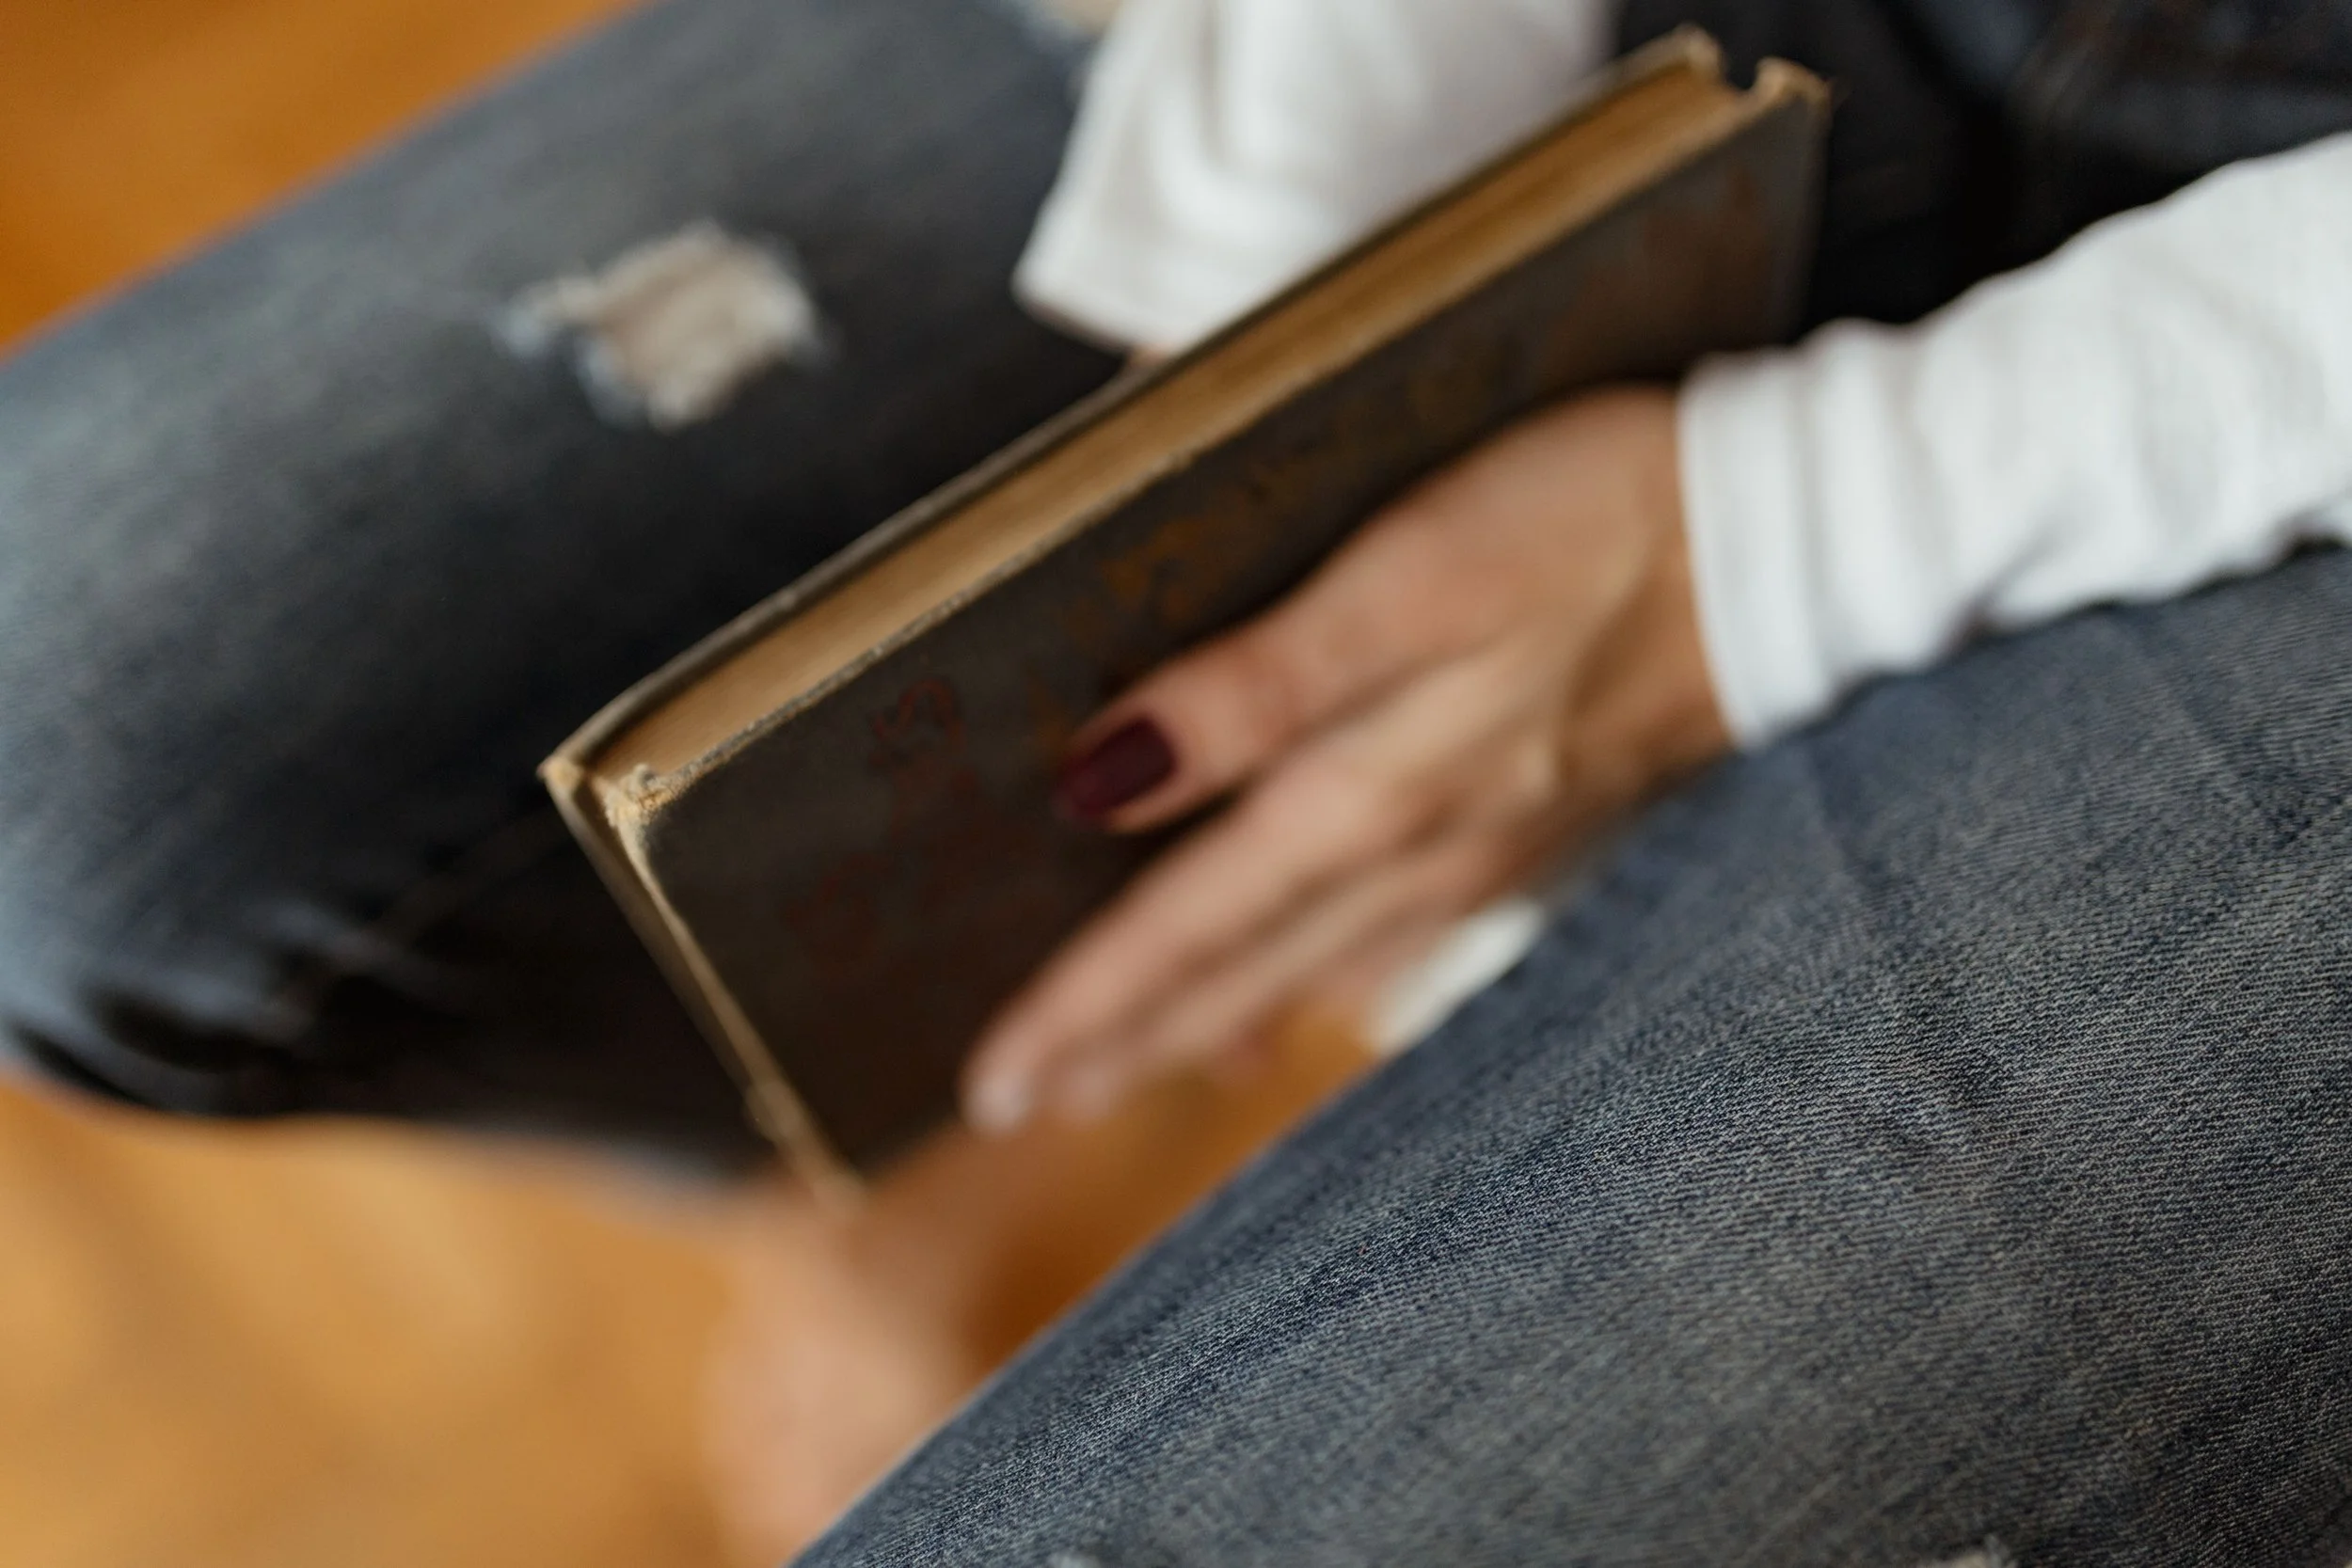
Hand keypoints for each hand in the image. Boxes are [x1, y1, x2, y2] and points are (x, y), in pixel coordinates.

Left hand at [962, 386, 1728, 1131]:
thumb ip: (1257, 686)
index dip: (1083, 1003)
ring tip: (1133, 1071)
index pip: (1186, 925)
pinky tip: (1322, 994)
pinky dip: (1332, 980)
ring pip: (1316, 964)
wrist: (1787, 538)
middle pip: (1239, 970)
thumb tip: (1098, 776)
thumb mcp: (1410, 581)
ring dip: (1213, 1023)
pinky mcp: (1538, 819)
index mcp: (1367, 795)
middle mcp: (1418, 849)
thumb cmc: (1590, 527)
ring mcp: (1486, 848)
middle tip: (1021, 1104)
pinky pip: (1406, 936)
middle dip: (1122, 1042)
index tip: (990, 1080)